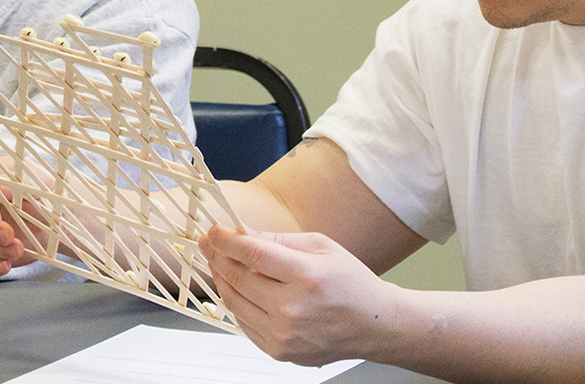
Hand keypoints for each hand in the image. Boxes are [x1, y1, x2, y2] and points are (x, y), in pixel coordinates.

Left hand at [200, 225, 398, 366]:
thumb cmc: (352, 284)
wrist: (375, 325)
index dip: (226, 240)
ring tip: (221, 264)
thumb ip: (278, 240)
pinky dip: (237, 304)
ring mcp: (285, 335)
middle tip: (209, 244)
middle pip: (238, 278)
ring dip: (222, 280)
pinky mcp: (280, 352)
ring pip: (235, 303)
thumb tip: (242, 233)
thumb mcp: (322, 247)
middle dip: (217, 257)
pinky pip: (244, 324)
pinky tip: (239, 289)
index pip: (252, 254)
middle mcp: (294, 309)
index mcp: (307, 277)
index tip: (213, 231)